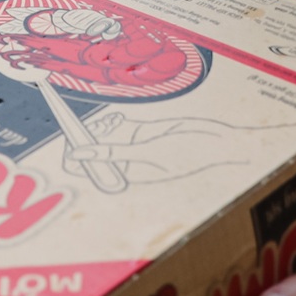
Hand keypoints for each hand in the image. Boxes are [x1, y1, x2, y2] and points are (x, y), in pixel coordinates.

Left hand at [62, 114, 276, 182]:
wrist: (222, 141)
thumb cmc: (193, 153)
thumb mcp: (149, 153)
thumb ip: (113, 152)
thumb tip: (78, 152)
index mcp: (125, 178)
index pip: (85, 171)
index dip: (75, 154)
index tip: (73, 138)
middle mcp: (126, 163)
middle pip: (89, 151)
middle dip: (85, 137)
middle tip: (92, 127)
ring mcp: (133, 146)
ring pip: (102, 134)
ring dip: (100, 126)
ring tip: (111, 123)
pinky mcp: (144, 132)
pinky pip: (119, 125)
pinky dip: (114, 119)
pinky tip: (119, 117)